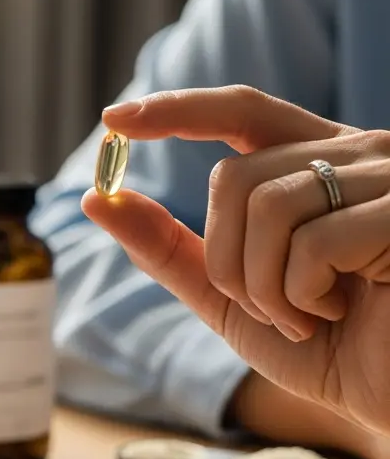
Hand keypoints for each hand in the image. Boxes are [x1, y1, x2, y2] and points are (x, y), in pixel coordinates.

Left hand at [83, 85, 389, 440]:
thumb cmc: (327, 347)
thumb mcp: (229, 297)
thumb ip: (170, 249)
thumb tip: (99, 200)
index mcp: (318, 166)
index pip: (243, 112)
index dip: (178, 111)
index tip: (113, 120)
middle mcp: (357, 157)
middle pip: (234, 177)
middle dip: (226, 262)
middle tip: (270, 308)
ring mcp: (389, 180)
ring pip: (267, 205)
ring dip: (263, 287)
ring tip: (307, 317)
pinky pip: (312, 242)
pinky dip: (302, 295)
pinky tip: (337, 314)